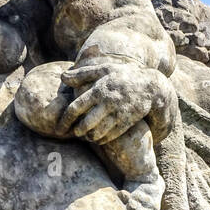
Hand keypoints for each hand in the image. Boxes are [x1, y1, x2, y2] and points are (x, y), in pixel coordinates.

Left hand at [59, 60, 173, 143]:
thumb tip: (62, 77)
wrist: (150, 87)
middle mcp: (107, 102)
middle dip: (77, 131)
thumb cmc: (122, 76)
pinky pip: (109, 137)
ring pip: (97, 133)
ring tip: (85, 135)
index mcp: (98, 90)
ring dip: (88, 137)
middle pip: (85, 124)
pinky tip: (97, 137)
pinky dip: (100, 139)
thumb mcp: (103, 69)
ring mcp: (118, 114)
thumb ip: (82, 74)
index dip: (65, 120)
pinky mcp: (127, 123)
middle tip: (74, 132)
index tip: (59, 128)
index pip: (75, 108)